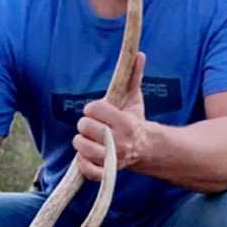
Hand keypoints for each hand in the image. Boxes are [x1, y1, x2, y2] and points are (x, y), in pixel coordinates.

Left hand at [73, 52, 146, 178]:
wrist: (145, 149)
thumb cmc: (135, 120)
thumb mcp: (134, 98)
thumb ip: (134, 76)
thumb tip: (138, 53)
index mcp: (125, 122)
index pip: (94, 109)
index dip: (93, 108)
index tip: (98, 111)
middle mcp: (119, 142)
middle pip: (84, 126)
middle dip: (86, 124)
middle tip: (94, 126)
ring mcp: (112, 159)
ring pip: (81, 146)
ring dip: (81, 142)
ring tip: (90, 140)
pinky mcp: (106, 173)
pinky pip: (87, 170)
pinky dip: (83, 163)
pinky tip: (86, 155)